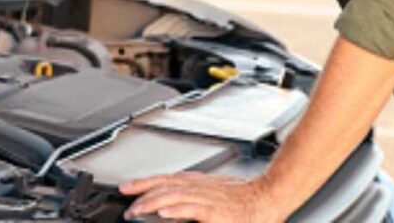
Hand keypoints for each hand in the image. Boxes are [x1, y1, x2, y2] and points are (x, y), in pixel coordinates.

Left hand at [119, 172, 287, 222]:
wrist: (268, 197)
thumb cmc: (244, 198)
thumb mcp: (214, 192)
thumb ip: (193, 196)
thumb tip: (172, 203)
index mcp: (197, 182)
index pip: (163, 179)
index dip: (142, 182)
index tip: (126, 187)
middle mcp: (198, 187)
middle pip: (163, 186)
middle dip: (141, 195)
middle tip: (126, 207)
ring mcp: (206, 198)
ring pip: (173, 196)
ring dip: (151, 203)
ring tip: (137, 210)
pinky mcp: (215, 211)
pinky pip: (192, 208)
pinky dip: (175, 209)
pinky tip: (163, 212)